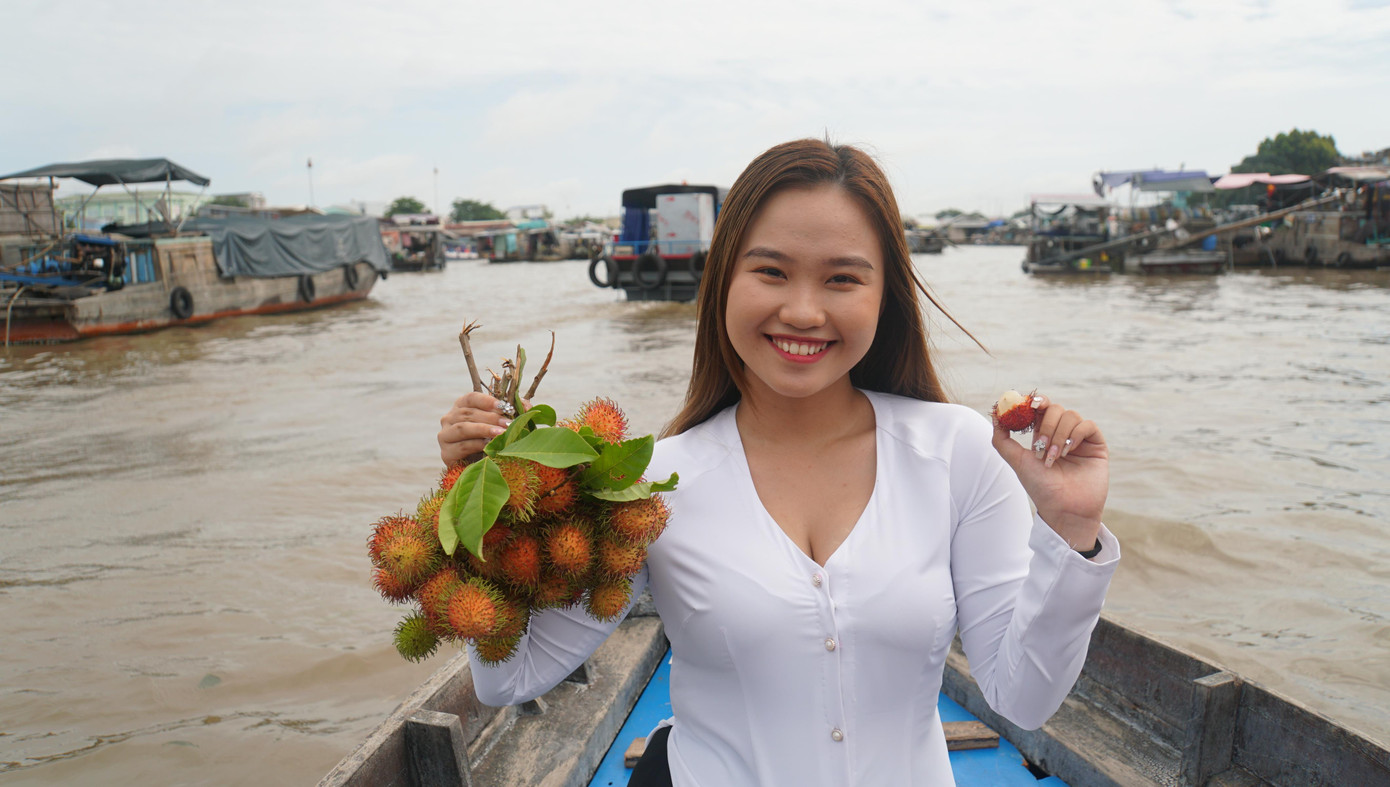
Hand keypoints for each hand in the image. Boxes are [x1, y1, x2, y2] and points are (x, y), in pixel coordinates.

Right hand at [437, 392, 512, 466]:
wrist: (478, 469)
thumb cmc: (490, 441)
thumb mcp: (501, 423)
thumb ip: (513, 411)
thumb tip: (527, 406)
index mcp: (462, 407)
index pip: (471, 398)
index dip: (487, 401)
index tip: (503, 406)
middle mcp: (449, 419)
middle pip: (468, 413)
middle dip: (490, 417)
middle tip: (508, 423)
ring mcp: (445, 436)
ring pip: (463, 428)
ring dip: (484, 429)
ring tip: (501, 433)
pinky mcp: (446, 453)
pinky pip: (461, 446)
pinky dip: (476, 445)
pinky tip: (489, 445)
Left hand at [990, 394, 1108, 549]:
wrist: (1064, 508)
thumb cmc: (1040, 487)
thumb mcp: (1017, 461)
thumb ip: (1002, 440)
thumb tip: (995, 416)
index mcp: (1043, 434)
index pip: (1040, 408)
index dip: (1034, 402)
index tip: (1028, 404)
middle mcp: (1062, 433)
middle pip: (1054, 409)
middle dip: (1046, 425)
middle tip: (1040, 446)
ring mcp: (1079, 438)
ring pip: (1070, 415)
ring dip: (1058, 434)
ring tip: (1054, 457)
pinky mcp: (1096, 444)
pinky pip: (1087, 425)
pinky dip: (1075, 435)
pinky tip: (1069, 451)